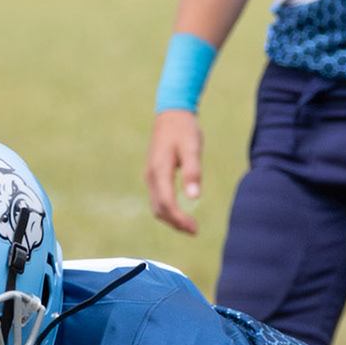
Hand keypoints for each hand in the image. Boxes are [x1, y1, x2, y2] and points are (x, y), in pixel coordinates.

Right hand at [146, 110, 203, 234]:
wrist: (171, 113)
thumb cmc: (184, 129)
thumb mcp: (192, 148)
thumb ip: (192, 173)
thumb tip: (194, 198)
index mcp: (159, 171)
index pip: (167, 204)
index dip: (180, 219)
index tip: (194, 229)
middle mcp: (151, 176)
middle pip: (159, 209)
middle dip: (175, 223)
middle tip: (194, 231)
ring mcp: (150, 176)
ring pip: (157, 206)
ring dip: (171, 218)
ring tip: (189, 225)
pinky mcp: (153, 174)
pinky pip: (158, 198)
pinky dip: (168, 209)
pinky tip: (181, 210)